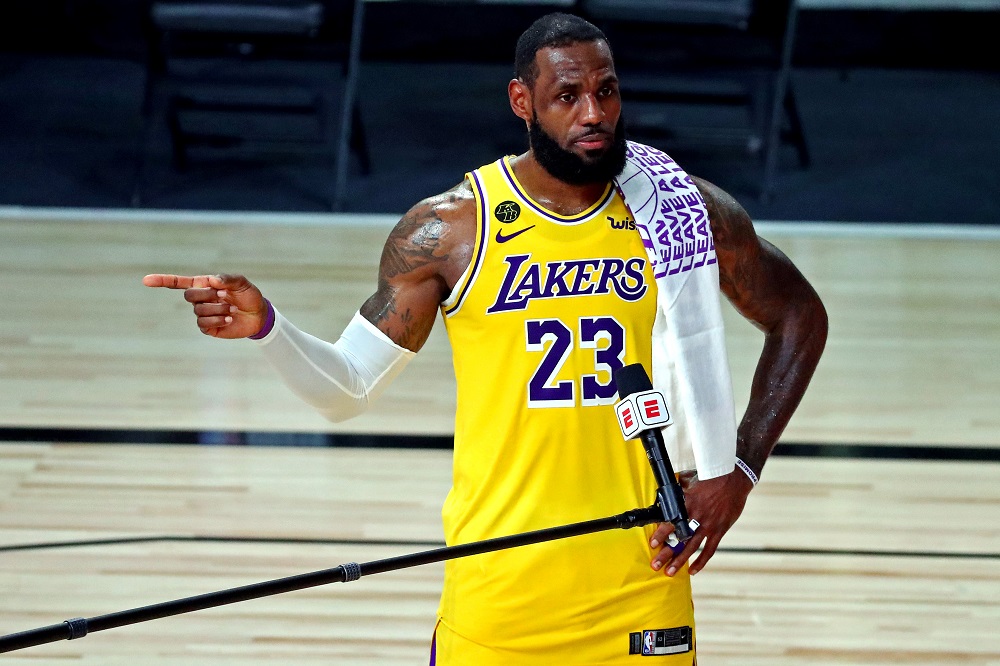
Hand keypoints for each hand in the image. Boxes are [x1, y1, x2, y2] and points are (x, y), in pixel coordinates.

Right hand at [143, 273, 267, 338]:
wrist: (258, 315)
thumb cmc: (249, 296)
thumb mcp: (242, 283)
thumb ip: (227, 279)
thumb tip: (212, 281)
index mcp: (203, 284)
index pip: (178, 282)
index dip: (162, 281)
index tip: (145, 281)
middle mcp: (200, 299)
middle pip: (189, 296)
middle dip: (207, 296)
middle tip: (224, 296)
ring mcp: (203, 314)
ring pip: (199, 311)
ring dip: (217, 309)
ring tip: (232, 309)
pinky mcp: (208, 327)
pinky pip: (203, 324)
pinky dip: (217, 319)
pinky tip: (229, 319)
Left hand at [649, 469, 752, 575]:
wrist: (734, 480)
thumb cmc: (712, 478)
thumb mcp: (690, 479)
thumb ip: (678, 487)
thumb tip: (667, 489)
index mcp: (687, 503)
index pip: (670, 522)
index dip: (661, 534)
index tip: (652, 544)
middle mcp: (697, 516)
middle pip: (678, 539)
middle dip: (666, 554)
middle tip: (655, 565)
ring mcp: (708, 525)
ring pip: (691, 547)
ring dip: (680, 561)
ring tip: (669, 572)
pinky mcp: (719, 530)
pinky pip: (709, 549)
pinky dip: (701, 561)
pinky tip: (692, 571)